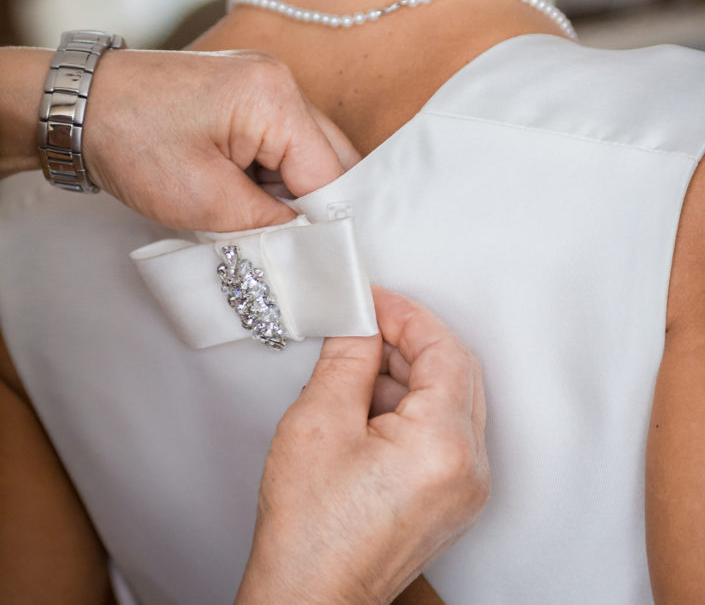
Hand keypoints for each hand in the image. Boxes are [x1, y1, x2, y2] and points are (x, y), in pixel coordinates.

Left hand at [81, 48, 358, 230]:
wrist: (75, 106)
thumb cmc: (129, 142)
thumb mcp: (202, 200)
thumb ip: (268, 226)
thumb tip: (311, 248)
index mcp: (275, 97)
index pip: (331, 174)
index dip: (329, 226)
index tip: (324, 269)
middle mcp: (279, 81)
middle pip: (327, 159)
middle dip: (314, 210)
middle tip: (300, 256)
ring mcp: (261, 84)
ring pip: (303, 155)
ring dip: (290, 196)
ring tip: (264, 231)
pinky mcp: (243, 96)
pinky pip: (278, 144)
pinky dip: (269, 180)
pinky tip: (247, 206)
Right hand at [236, 288, 489, 604]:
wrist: (309, 596)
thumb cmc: (311, 533)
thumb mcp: (320, 420)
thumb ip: (349, 357)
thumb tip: (362, 321)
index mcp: (444, 445)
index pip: (444, 350)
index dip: (407, 315)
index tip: (374, 301)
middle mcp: (469, 468)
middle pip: (455, 372)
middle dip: (408, 341)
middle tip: (365, 326)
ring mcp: (464, 488)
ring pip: (450, 400)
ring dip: (407, 373)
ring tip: (355, 370)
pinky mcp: (451, 500)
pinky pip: (443, 432)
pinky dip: (411, 407)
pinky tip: (367, 405)